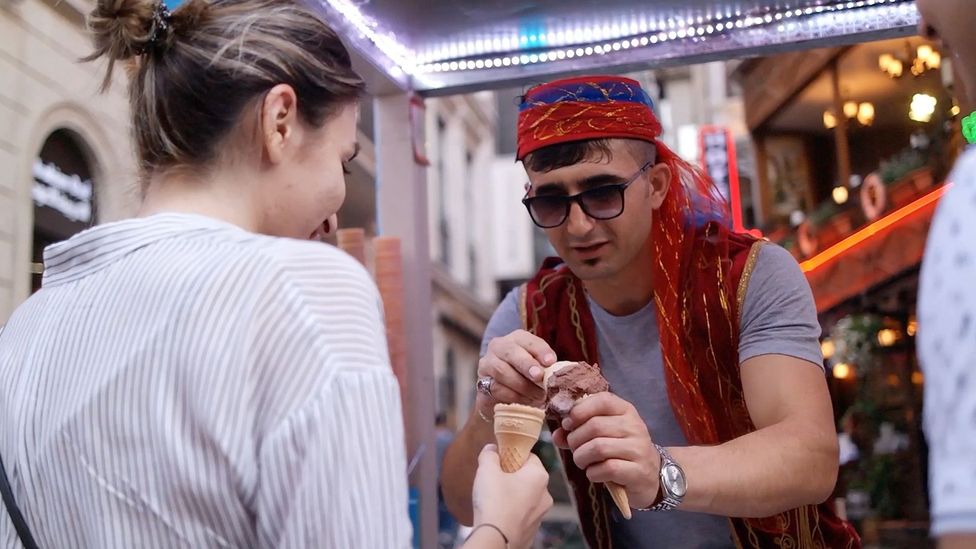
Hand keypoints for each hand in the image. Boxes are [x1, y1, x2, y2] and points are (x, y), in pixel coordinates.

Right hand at [472, 444, 552, 548]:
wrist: (497, 539)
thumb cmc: (494, 501)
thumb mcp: (487, 471)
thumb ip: (489, 456)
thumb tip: (491, 449)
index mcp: (539, 476)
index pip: (529, 457)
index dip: (512, 456)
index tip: (499, 461)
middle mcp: (545, 495)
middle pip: (528, 478)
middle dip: (511, 477)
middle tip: (493, 480)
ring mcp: (540, 515)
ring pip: (526, 498)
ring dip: (512, 496)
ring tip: (493, 499)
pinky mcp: (533, 531)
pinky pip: (522, 516)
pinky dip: (512, 513)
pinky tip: (498, 515)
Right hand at [476, 330, 554, 418]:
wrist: (505, 399)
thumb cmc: (528, 380)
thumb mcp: (539, 370)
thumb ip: (547, 368)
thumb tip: (559, 371)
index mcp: (517, 339)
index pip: (528, 340)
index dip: (540, 350)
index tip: (551, 362)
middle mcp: (499, 346)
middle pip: (511, 351)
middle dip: (527, 364)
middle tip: (539, 376)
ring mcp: (487, 363)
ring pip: (502, 370)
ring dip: (522, 385)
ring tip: (538, 395)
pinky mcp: (482, 382)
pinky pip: (496, 388)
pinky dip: (513, 396)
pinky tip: (526, 401)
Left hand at [551, 392, 660, 508]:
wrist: (650, 475)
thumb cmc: (619, 450)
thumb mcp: (602, 434)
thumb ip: (577, 431)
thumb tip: (557, 434)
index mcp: (625, 410)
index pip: (601, 400)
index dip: (579, 411)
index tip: (568, 424)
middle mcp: (635, 426)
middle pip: (595, 426)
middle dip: (575, 439)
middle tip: (574, 448)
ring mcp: (638, 448)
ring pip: (598, 448)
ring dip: (581, 457)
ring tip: (582, 462)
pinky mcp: (638, 470)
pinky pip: (607, 468)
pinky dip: (593, 473)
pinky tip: (594, 473)